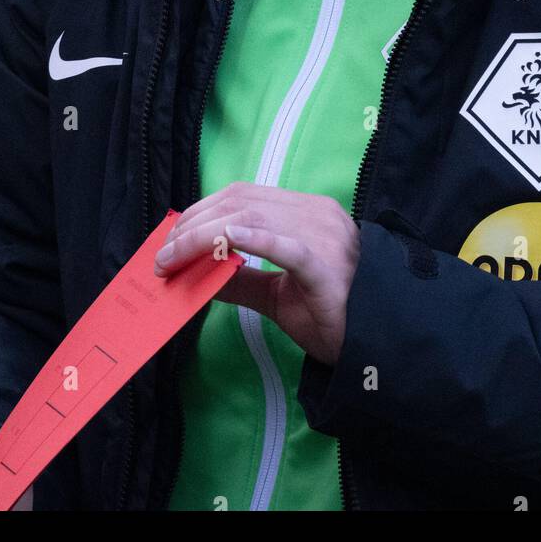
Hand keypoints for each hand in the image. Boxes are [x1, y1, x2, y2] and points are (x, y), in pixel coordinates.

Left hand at [154, 183, 360, 365]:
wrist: (376, 344)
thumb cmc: (331, 316)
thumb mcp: (277, 295)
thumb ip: (241, 278)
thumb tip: (193, 270)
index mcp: (307, 213)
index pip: (244, 196)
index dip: (202, 211)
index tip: (171, 237)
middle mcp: (316, 214)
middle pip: (240, 202)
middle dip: (194, 224)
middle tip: (163, 255)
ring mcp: (323, 236)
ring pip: (251, 218)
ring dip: (204, 236)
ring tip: (175, 259)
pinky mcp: (325, 266)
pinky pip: (285, 246)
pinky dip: (251, 240)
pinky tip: (224, 241)